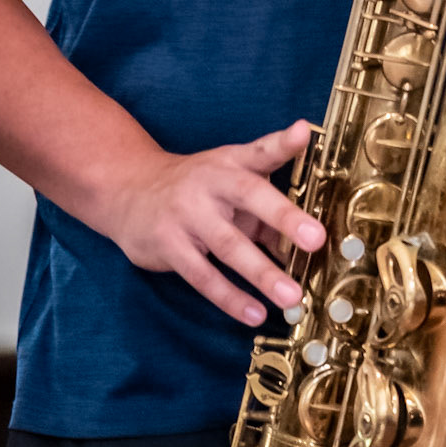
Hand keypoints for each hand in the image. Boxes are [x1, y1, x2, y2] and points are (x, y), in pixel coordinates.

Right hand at [105, 121, 326, 327]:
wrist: (129, 190)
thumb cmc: (198, 192)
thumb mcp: (231, 186)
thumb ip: (269, 212)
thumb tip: (306, 249)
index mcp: (231, 164)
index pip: (260, 150)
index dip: (283, 142)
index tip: (303, 133)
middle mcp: (210, 183)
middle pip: (249, 195)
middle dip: (284, 217)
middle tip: (317, 238)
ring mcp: (186, 213)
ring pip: (228, 245)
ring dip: (262, 273)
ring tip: (290, 297)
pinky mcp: (168, 244)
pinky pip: (202, 276)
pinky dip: (230, 297)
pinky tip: (254, 314)